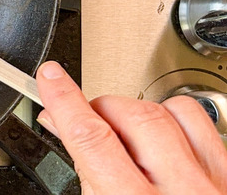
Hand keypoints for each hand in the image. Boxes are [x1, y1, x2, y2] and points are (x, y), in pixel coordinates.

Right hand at [36, 60, 226, 194]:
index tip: (50, 78)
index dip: (64, 99)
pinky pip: (207, 126)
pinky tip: (166, 142)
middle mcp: (180, 192)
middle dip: (101, 110)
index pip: (91, 138)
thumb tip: (65, 131)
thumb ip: (87, 179)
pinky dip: (178, 124)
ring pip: (174, 111)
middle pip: (132, 116)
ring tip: (127, 135)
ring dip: (142, 114)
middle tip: (85, 121)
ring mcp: (214, 184)